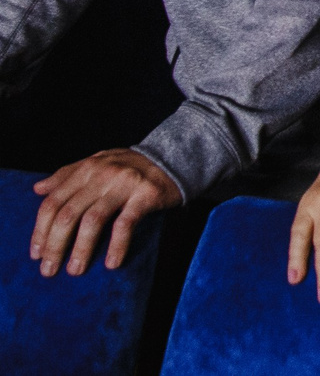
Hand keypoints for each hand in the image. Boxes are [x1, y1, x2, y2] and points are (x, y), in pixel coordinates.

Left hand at [29, 150, 178, 275]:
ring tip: (75, 270)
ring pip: (93, 221)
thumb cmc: (131, 166)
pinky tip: (112, 263)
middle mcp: (102, 174)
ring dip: (81, 249)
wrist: (176, 157)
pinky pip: (126, 223)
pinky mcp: (147, 194)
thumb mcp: (98, 163)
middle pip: (68, 214)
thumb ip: (68, 174)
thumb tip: (37, 189)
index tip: (36, 255)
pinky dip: (117, 245)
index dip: (40, 231)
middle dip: (55, 245)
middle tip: (49, 270)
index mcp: (87, 169)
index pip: (53, 202)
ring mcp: (125, 184)